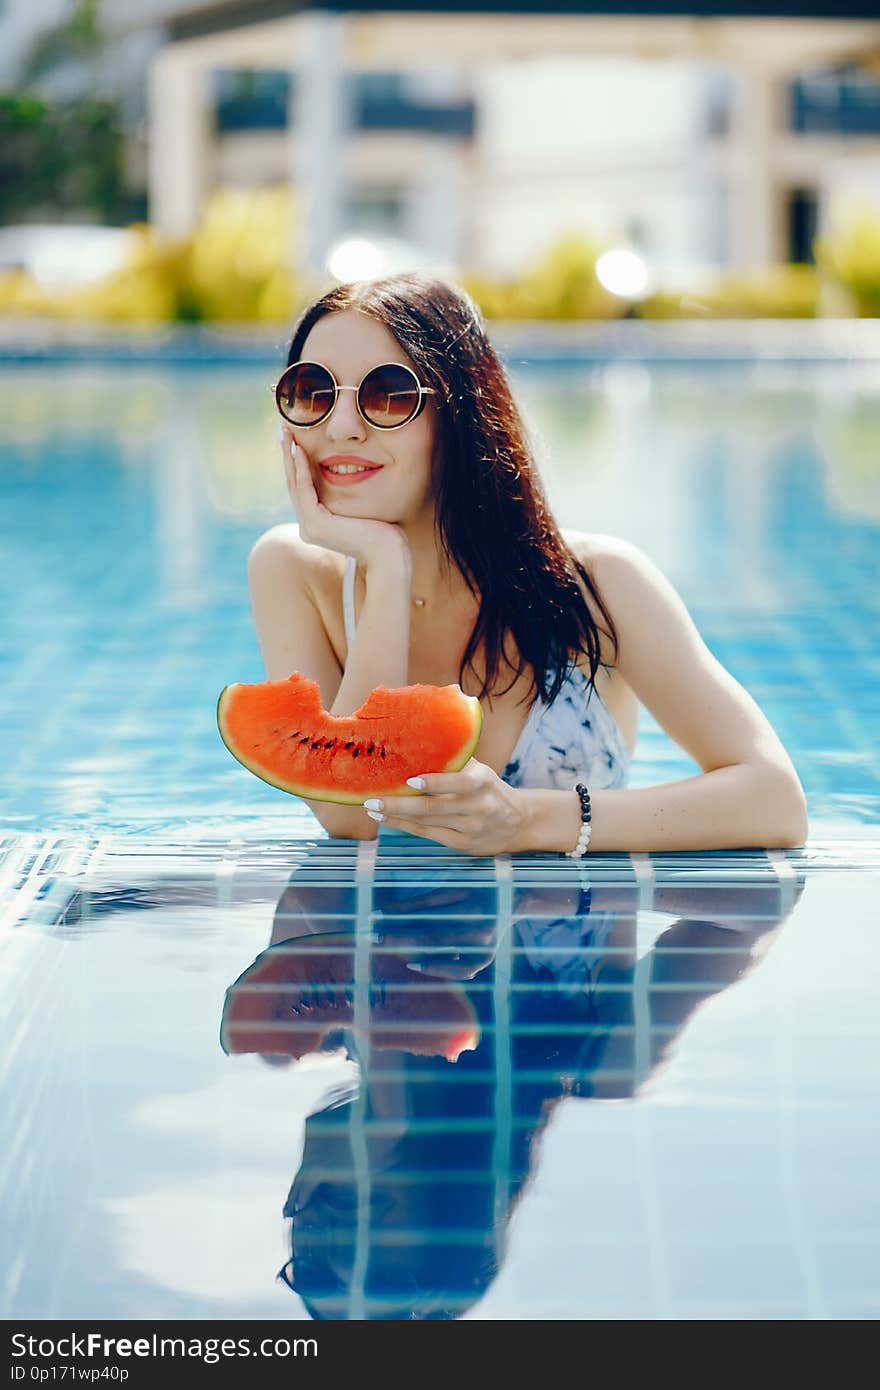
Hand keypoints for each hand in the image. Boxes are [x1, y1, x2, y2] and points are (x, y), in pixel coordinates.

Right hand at [280, 425, 411, 570]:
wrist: (390, 554)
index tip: (295, 439)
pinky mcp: (315, 524)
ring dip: (290, 457)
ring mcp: (309, 528)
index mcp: (317, 525)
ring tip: (287, 433)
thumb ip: (351, 495)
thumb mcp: (362, 507)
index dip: (298, 463)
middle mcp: (309, 528)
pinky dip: (301, 468)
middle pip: (295, 484)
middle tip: (284, 429)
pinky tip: (300, 450)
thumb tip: (354, 473)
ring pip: (295, 485)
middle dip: (288, 455)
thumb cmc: (385, 532)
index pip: (303, 489)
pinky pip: (304, 489)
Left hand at [363, 757, 528, 855]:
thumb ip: (455, 758)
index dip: (435, 783)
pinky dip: (406, 828)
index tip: (411, 781)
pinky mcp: (464, 845)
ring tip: (373, 808)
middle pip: (434, 808)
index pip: (459, 782)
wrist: (520, 821)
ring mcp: (471, 828)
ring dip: (397, 817)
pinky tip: (387, 820)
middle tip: (372, 800)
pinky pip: (430, 836)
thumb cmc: (489, 788)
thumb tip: (417, 738)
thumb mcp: (480, 770)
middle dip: (400, 805)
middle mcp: (478, 806)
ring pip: (428, 823)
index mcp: (483, 781)